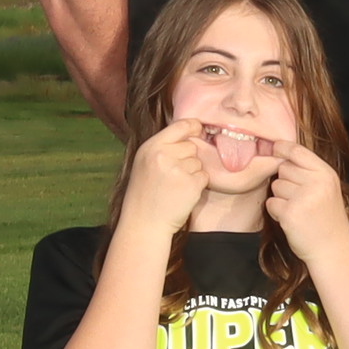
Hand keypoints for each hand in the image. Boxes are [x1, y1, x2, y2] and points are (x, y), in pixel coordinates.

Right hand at [116, 116, 218, 230]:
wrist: (144, 223)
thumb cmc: (145, 194)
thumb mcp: (145, 163)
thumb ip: (162, 147)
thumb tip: (189, 131)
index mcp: (150, 147)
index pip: (180, 125)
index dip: (193, 127)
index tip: (198, 129)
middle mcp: (163, 155)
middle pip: (192, 146)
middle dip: (188, 158)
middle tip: (173, 174)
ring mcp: (177, 169)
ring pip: (198, 162)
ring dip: (192, 173)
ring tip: (175, 186)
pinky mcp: (191, 184)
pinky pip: (204, 176)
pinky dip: (198, 185)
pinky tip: (183, 193)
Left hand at [259, 137, 348, 266]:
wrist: (333, 250)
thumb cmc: (327, 219)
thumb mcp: (327, 189)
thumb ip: (309, 171)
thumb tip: (280, 154)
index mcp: (326, 174)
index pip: (298, 151)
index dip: (282, 148)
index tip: (275, 148)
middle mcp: (316, 183)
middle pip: (283, 168)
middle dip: (285, 181)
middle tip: (300, 198)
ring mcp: (303, 198)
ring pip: (275, 185)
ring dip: (281, 198)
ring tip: (298, 210)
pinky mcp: (290, 213)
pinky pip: (271, 203)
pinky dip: (276, 212)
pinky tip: (292, 219)